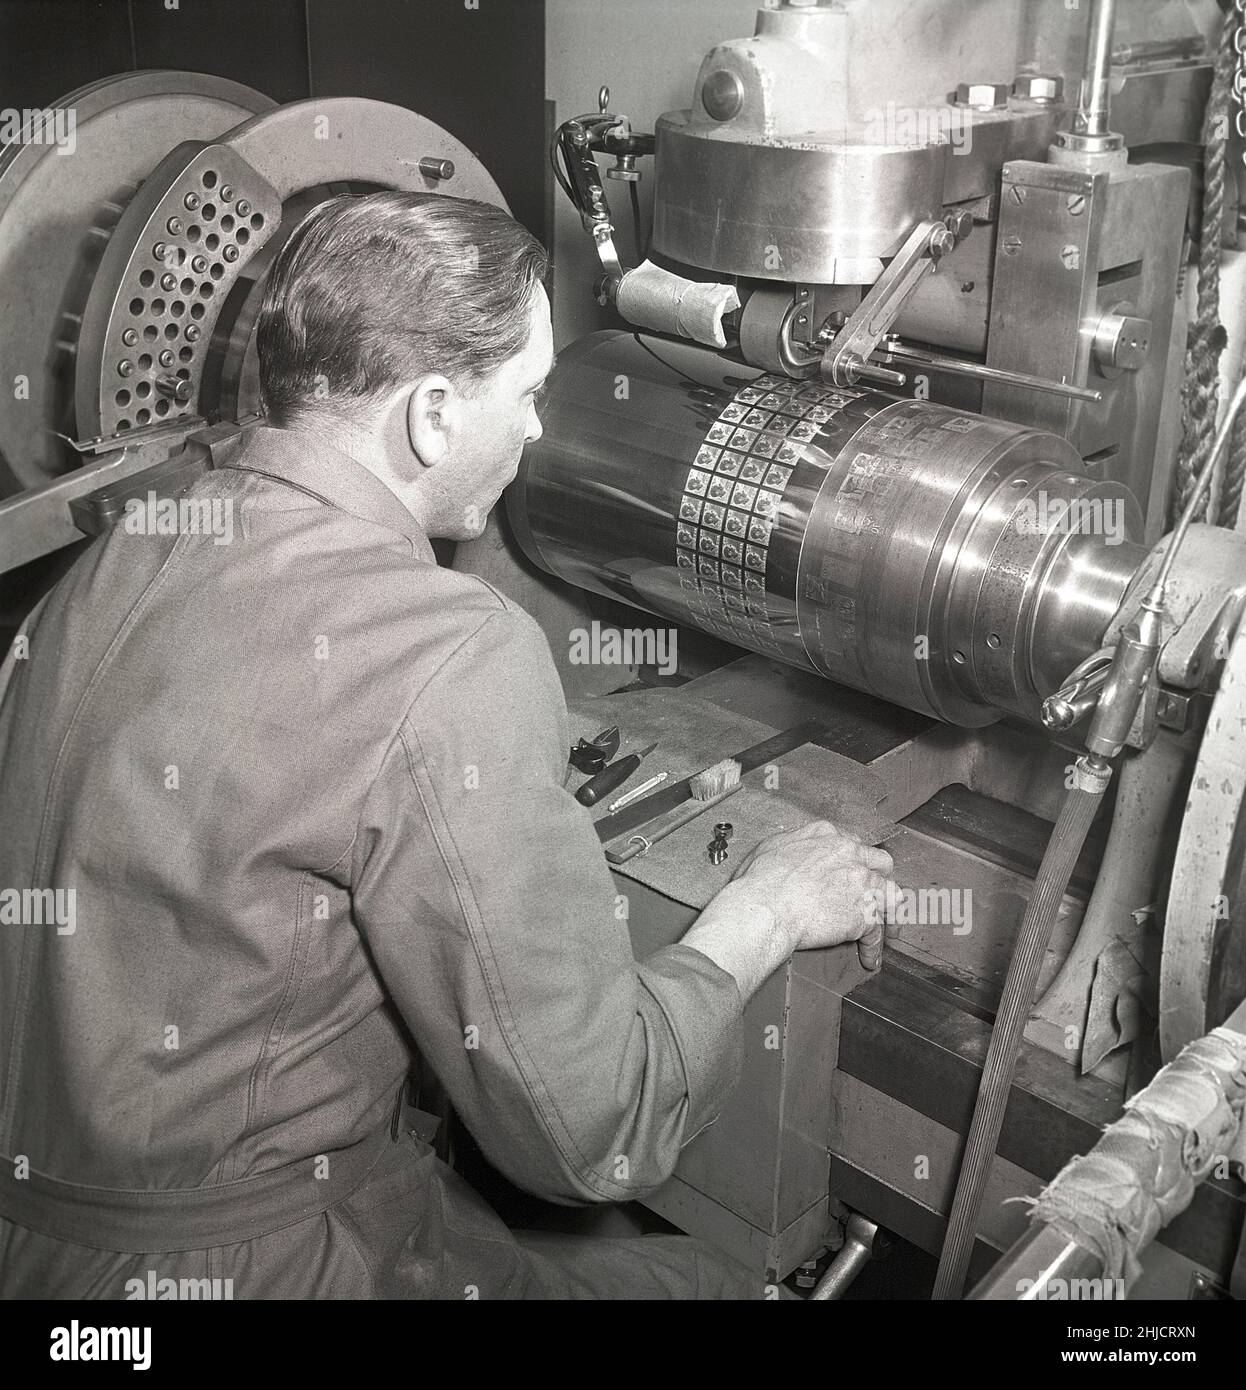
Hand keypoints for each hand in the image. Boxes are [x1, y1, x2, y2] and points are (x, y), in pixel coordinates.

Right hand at [729, 820, 896, 967]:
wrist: (765, 908)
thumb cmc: (759, 881)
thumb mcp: (771, 847)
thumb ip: (791, 846)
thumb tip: (790, 856)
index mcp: (825, 836)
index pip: (851, 844)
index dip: (850, 860)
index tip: (846, 870)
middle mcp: (850, 854)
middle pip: (879, 862)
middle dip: (875, 876)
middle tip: (867, 890)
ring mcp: (861, 884)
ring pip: (890, 893)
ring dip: (884, 907)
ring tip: (880, 921)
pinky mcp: (864, 915)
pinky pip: (876, 933)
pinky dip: (872, 947)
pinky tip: (869, 957)